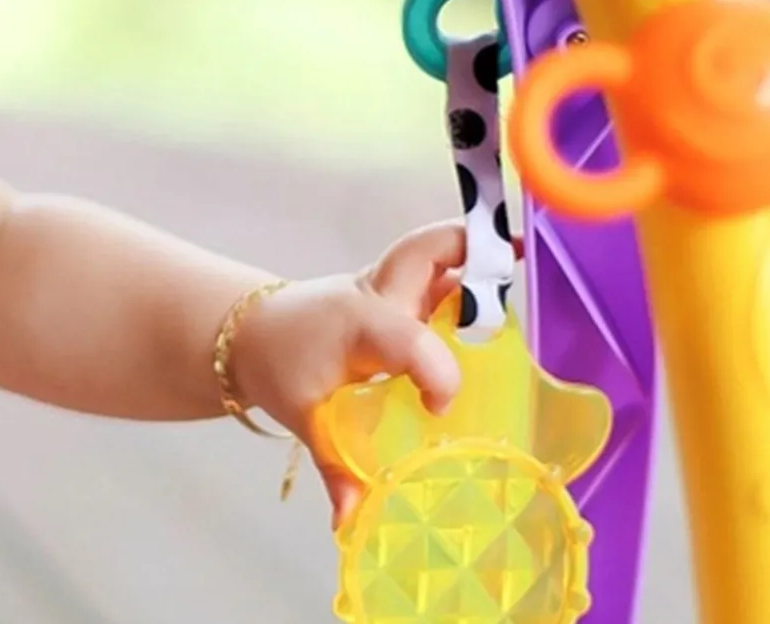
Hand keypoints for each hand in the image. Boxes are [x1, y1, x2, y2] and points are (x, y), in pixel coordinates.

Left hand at [227, 220, 492, 526]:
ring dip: (476, 257)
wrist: (249, 332)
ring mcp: (389, 286)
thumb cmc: (278, 364)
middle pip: (430, 249)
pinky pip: (436, 276)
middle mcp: (380, 293)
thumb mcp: (303, 415)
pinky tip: (492, 299)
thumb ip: (334, 466)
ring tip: (519, 266)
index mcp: (359, 320)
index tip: (439, 407)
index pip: (410, 337)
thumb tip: (350, 520)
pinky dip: (465, 280)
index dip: (437, 371)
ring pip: (436, 251)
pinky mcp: (394, 292)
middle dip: (476, 248)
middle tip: (520, 259)